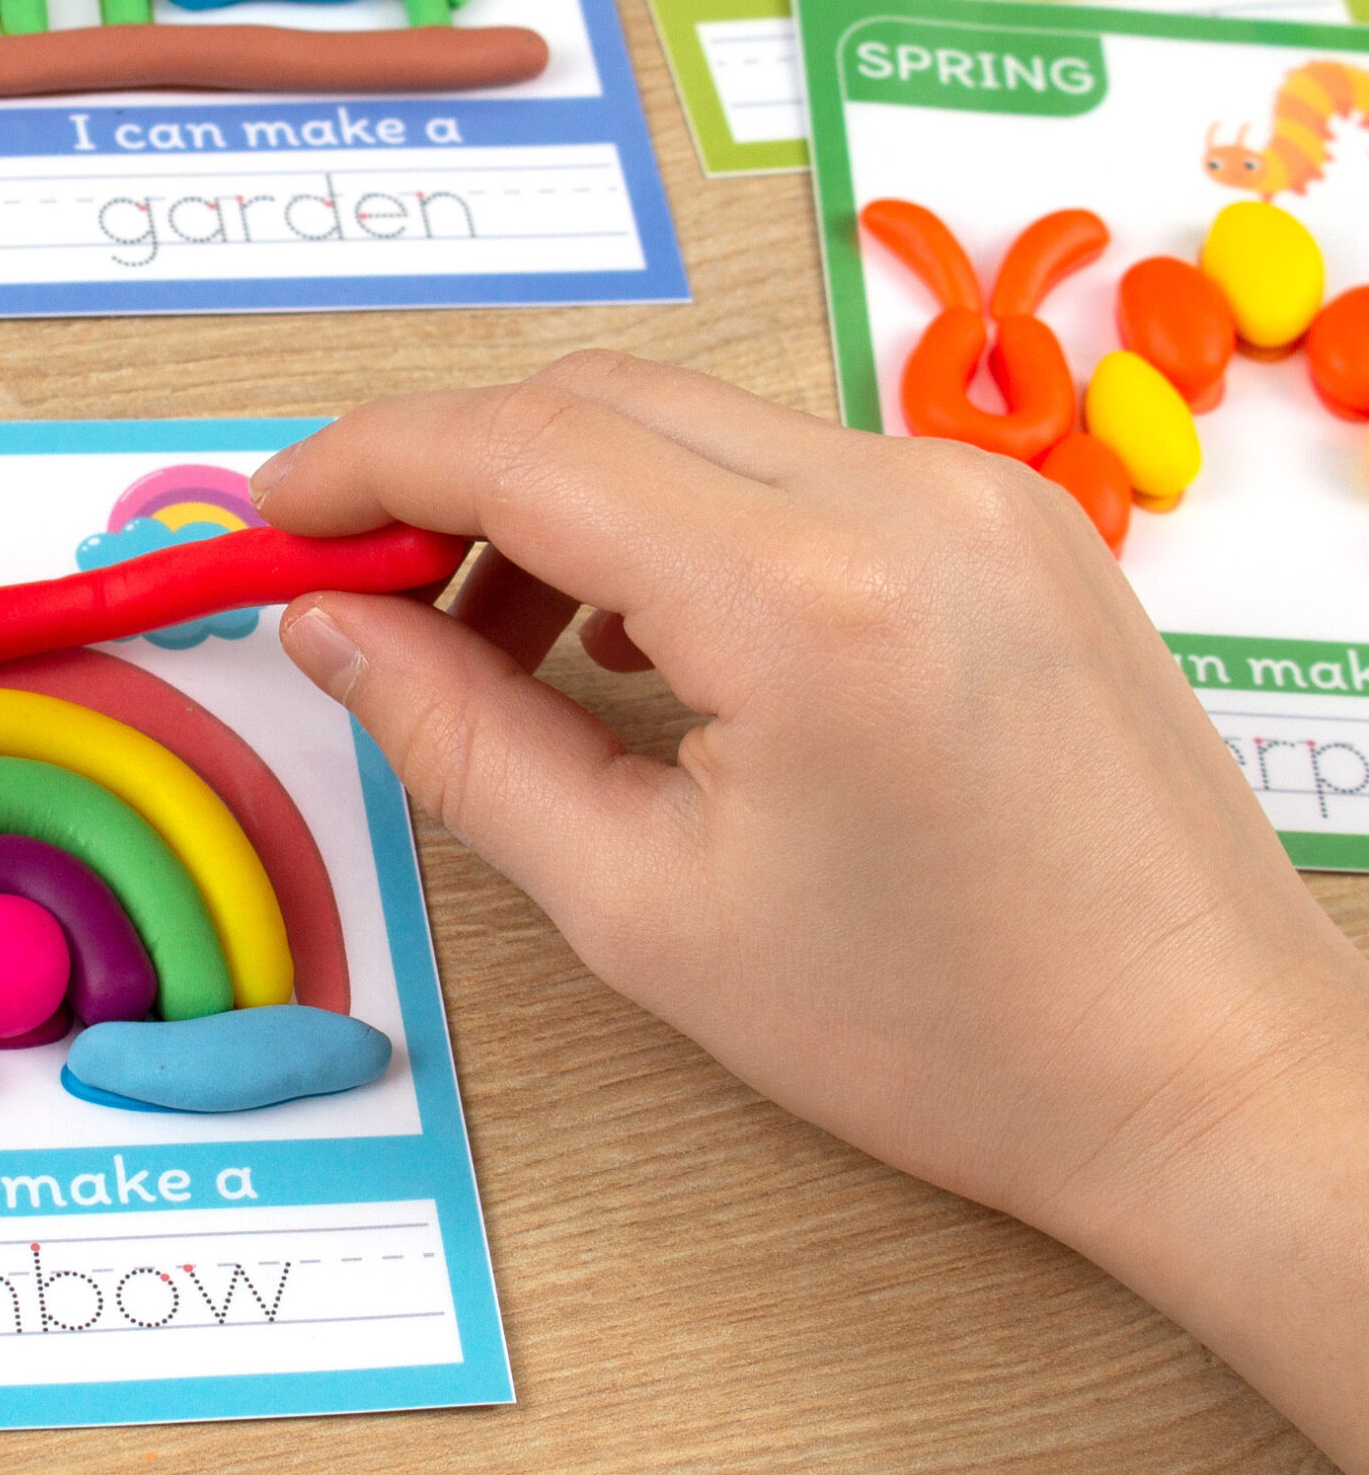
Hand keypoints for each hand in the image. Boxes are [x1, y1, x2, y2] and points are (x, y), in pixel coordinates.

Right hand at [254, 354, 1368, 1474]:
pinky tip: (634, 636)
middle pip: (593, 400)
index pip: (518, 447)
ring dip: (557, 496)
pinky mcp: (1009, 517)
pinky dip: (671, 514)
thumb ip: (459, 739)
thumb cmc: (936, 1031)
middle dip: (444, 476)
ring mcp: (973, 489)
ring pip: (689, 419)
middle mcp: (900, 493)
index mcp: (806, 596)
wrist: (1204, 1074)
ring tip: (494, 643)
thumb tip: (326, 622)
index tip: (269, 516)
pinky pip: (786, 461)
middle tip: (358, 593)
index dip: (361, 465)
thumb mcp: (642, 908)